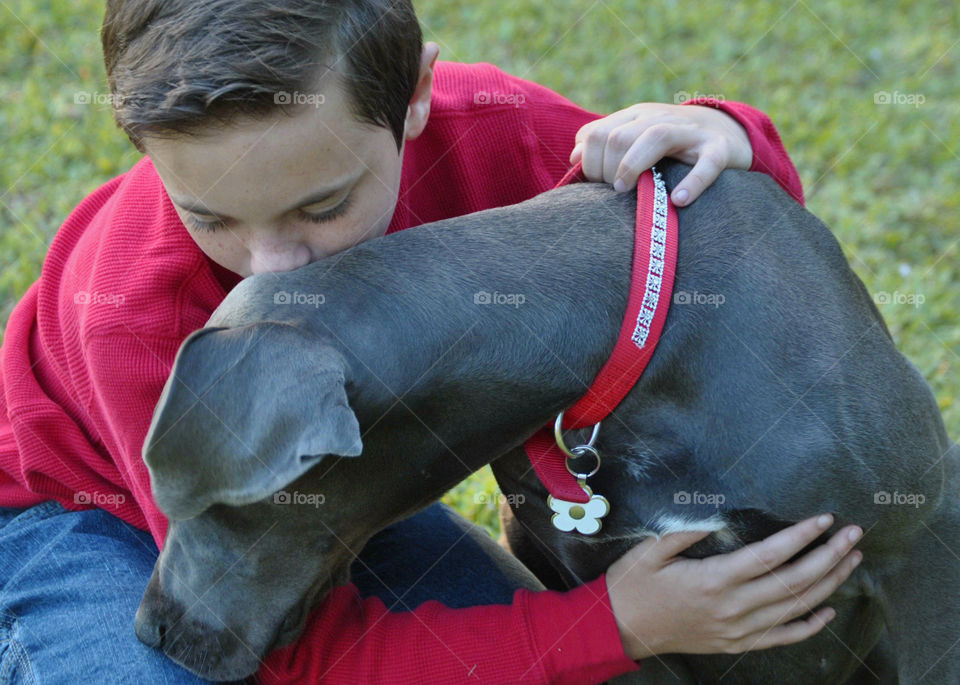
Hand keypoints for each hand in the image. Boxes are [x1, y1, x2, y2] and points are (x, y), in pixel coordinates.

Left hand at [569, 103, 752, 205]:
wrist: (730, 131)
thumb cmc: (673, 144)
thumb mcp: (636, 136)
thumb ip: (604, 142)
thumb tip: (574, 156)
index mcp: (637, 116)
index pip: (597, 133)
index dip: (589, 163)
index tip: (596, 185)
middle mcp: (661, 118)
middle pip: (619, 136)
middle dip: (607, 168)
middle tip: (614, 192)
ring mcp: (692, 132)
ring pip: (655, 137)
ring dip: (632, 166)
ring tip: (626, 191)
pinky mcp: (720, 149)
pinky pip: (707, 163)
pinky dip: (692, 183)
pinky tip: (678, 200)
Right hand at [605, 513, 862, 659]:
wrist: (620, 628)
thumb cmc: (633, 584)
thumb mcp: (651, 549)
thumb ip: (686, 532)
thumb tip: (718, 514)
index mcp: (713, 579)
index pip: (769, 556)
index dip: (800, 536)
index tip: (824, 519)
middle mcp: (731, 607)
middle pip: (792, 582)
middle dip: (828, 557)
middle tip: (853, 536)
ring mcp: (736, 630)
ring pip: (794, 609)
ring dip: (828, 584)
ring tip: (850, 561)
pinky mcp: (735, 644)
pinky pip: (781, 638)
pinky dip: (808, 626)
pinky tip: (828, 610)